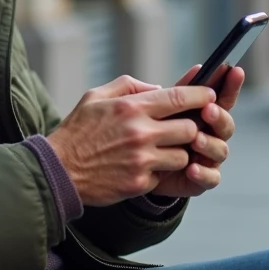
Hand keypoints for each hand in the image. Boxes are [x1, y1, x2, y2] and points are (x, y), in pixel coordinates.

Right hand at [47, 75, 215, 206]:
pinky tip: (145, 167)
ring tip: (164, 150)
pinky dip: (160, 171)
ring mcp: (141, 160)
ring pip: (183, 155)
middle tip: (186, 129)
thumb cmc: (77, 130)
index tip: (210, 96)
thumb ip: (130, 87)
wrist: (58, 170)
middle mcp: (140, 132)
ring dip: (178, 153)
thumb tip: (158, 89)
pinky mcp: (139, 183)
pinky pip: (165, 175)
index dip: (201, 96)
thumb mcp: (97, 96)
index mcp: (132, 108)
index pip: (179, 97)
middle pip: (189, 128)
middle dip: (192, 128)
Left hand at [150, 64, 245, 197]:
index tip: (235, 70)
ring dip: (210, 143)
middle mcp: (212, 135)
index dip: (231, 85)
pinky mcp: (202, 180)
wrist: (137, 167)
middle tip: (207, 110)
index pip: (223, 98)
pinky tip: (191, 168)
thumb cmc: (153, 131)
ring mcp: (209, 158)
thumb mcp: (162, 109)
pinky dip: (203, 173)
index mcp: (205, 115)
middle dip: (219, 116)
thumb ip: (180, 92)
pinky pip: (211, 178)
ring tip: (196, 139)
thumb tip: (198, 69)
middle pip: (227, 124)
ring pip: (221, 150)